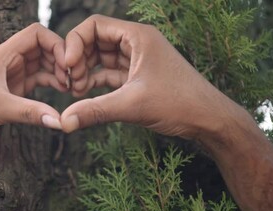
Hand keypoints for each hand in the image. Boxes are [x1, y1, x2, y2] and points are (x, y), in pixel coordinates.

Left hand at [0, 23, 67, 210]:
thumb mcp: (0, 108)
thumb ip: (31, 112)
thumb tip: (59, 121)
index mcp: (3, 54)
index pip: (36, 34)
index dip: (55, 44)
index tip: (67, 64)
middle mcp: (9, 61)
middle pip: (43, 49)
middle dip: (61, 60)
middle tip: (73, 79)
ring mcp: (12, 75)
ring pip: (42, 65)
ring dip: (57, 72)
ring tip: (71, 87)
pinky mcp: (13, 90)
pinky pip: (37, 80)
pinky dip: (51, 83)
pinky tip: (61, 93)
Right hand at [61, 15, 237, 139]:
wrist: (208, 119)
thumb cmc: (180, 103)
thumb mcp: (132, 105)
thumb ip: (95, 110)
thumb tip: (64, 122)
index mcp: (138, 36)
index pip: (95, 25)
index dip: (75, 42)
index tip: (67, 66)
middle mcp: (137, 43)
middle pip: (95, 40)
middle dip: (78, 59)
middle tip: (69, 82)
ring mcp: (138, 60)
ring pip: (101, 58)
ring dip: (85, 71)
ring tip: (74, 90)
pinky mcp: (138, 77)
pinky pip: (109, 73)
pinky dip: (95, 81)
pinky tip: (84, 95)